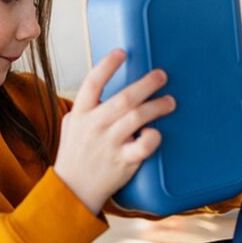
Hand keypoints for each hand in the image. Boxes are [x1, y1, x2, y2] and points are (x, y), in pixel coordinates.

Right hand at [54, 49, 175, 212]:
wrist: (72, 190)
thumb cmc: (75, 154)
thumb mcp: (71, 125)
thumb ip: (86, 105)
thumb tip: (104, 81)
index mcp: (81, 113)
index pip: (92, 83)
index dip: (107, 65)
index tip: (122, 52)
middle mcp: (94, 126)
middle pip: (124, 98)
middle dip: (147, 84)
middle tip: (162, 75)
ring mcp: (109, 144)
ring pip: (138, 117)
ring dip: (157, 106)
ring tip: (170, 102)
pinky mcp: (122, 162)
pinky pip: (143, 146)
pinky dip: (153, 137)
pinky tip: (157, 132)